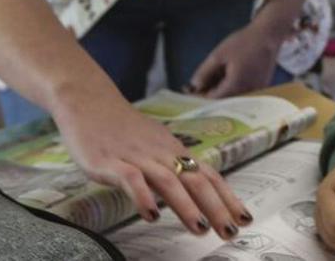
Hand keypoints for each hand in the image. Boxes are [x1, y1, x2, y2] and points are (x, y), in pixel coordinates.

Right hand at [52, 90, 251, 238]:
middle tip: (231, 231)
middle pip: (195, 180)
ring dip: (187, 206)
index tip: (245, 218)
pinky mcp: (110, 161)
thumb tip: (197, 192)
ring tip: (201, 229)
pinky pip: (130, 179)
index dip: (227, 197)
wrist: (89, 101)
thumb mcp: (155, 147)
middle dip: (217, 207)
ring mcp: (136, 157)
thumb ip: (173, 168)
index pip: (208, 176)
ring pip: (168, 181)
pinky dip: (143, 197)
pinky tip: (151, 215)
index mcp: (174, 151)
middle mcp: (161, 153)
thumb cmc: (123, 129)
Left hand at [189, 18, 288, 97]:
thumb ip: (204, 72)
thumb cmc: (243, 43)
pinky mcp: (261, 87)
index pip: (212, 100)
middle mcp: (247, 94)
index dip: (198, 97)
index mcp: (235, 87)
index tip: (188, 91)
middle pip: (222, 101)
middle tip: (197, 84)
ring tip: (210, 78)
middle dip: (208, 93)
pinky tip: (226, 77)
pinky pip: (243, 92)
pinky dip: (232, 88)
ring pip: (233, 97)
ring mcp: (256, 91)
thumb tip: (194, 86)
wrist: (268, 35)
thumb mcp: (218, 55)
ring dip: (220, 91)